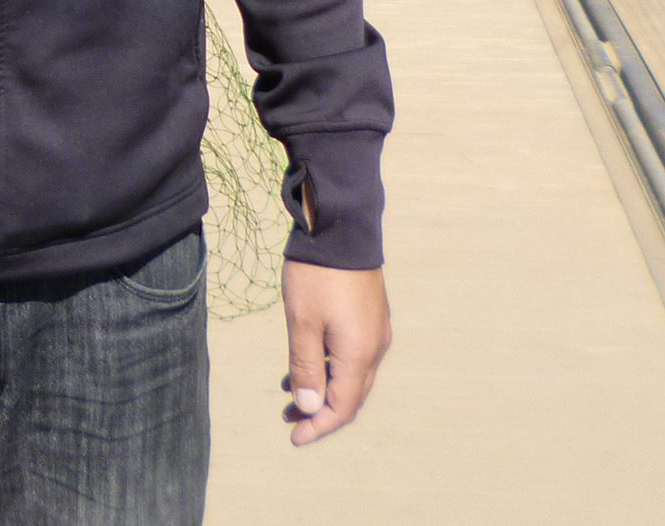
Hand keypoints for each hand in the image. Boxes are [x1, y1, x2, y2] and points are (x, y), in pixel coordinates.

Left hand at [281, 260, 389, 446]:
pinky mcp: (371, 316)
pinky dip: (330, 367)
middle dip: (320, 412)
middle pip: (350, 396)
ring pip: (351, 375)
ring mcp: (376, 331)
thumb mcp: (302, 322)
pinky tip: (305, 362)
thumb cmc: (316, 274)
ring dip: (323, 389)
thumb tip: (309, 409)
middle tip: (288, 419)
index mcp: (359, 354)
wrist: (341, 226)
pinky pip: (353, 355)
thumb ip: (305, 367)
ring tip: (288, 393)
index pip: (342, 408)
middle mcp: (374, 347)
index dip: (318, 427)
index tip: (293, 438)